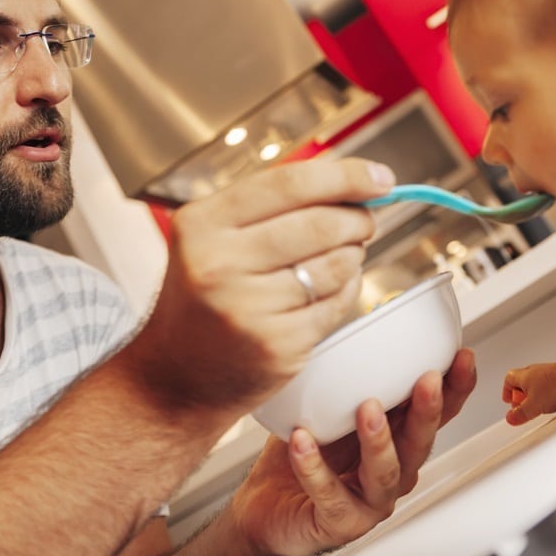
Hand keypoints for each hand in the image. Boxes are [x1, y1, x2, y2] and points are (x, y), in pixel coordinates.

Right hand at [128, 158, 394, 416]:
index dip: (345, 176)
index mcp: (201, 224)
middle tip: (365, 220)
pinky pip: (336, 304)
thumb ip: (270, 207)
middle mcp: (218, 264)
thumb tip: (355, 183)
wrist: (174, 379)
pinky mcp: (277, 345)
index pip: (288, 184)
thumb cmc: (204, 298)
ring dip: (353, 255)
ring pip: (336, 264)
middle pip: (320, 223)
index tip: (380, 176)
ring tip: (341, 256)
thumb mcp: (213, 240)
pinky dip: (346, 291)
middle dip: (358, 218)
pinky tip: (329, 290)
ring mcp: (248, 309)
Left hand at [225, 348, 476, 555]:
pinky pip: (329, 492)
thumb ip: (348, 378)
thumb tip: (349, 324)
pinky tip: (302, 442)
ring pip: (385, 471)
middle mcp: (393, 470)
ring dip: (379, 439)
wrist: (267, 506)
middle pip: (420, 441)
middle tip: (428, 380)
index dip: (455, 388)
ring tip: (368, 410)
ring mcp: (370, 499)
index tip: (462, 356)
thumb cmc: (306, 452)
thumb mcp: (330, 407)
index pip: (437, 413)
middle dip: (427, 409)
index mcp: (397, 439)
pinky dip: (314, 467)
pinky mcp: (341, 521)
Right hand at [501, 362, 555, 425]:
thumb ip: (520, 413)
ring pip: (536, 385)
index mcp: (523, 376)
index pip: (509, 380)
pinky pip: (549, 387)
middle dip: (521, 396)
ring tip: (539, 407)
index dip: (507, 391)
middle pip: (522, 383)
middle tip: (523, 407)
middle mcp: (534, 372)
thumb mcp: (533, 406)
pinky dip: (548, 396)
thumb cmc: (555, 385)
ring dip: (535, 396)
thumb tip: (511, 418)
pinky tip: (554, 403)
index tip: (508, 401)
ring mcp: (548, 374)